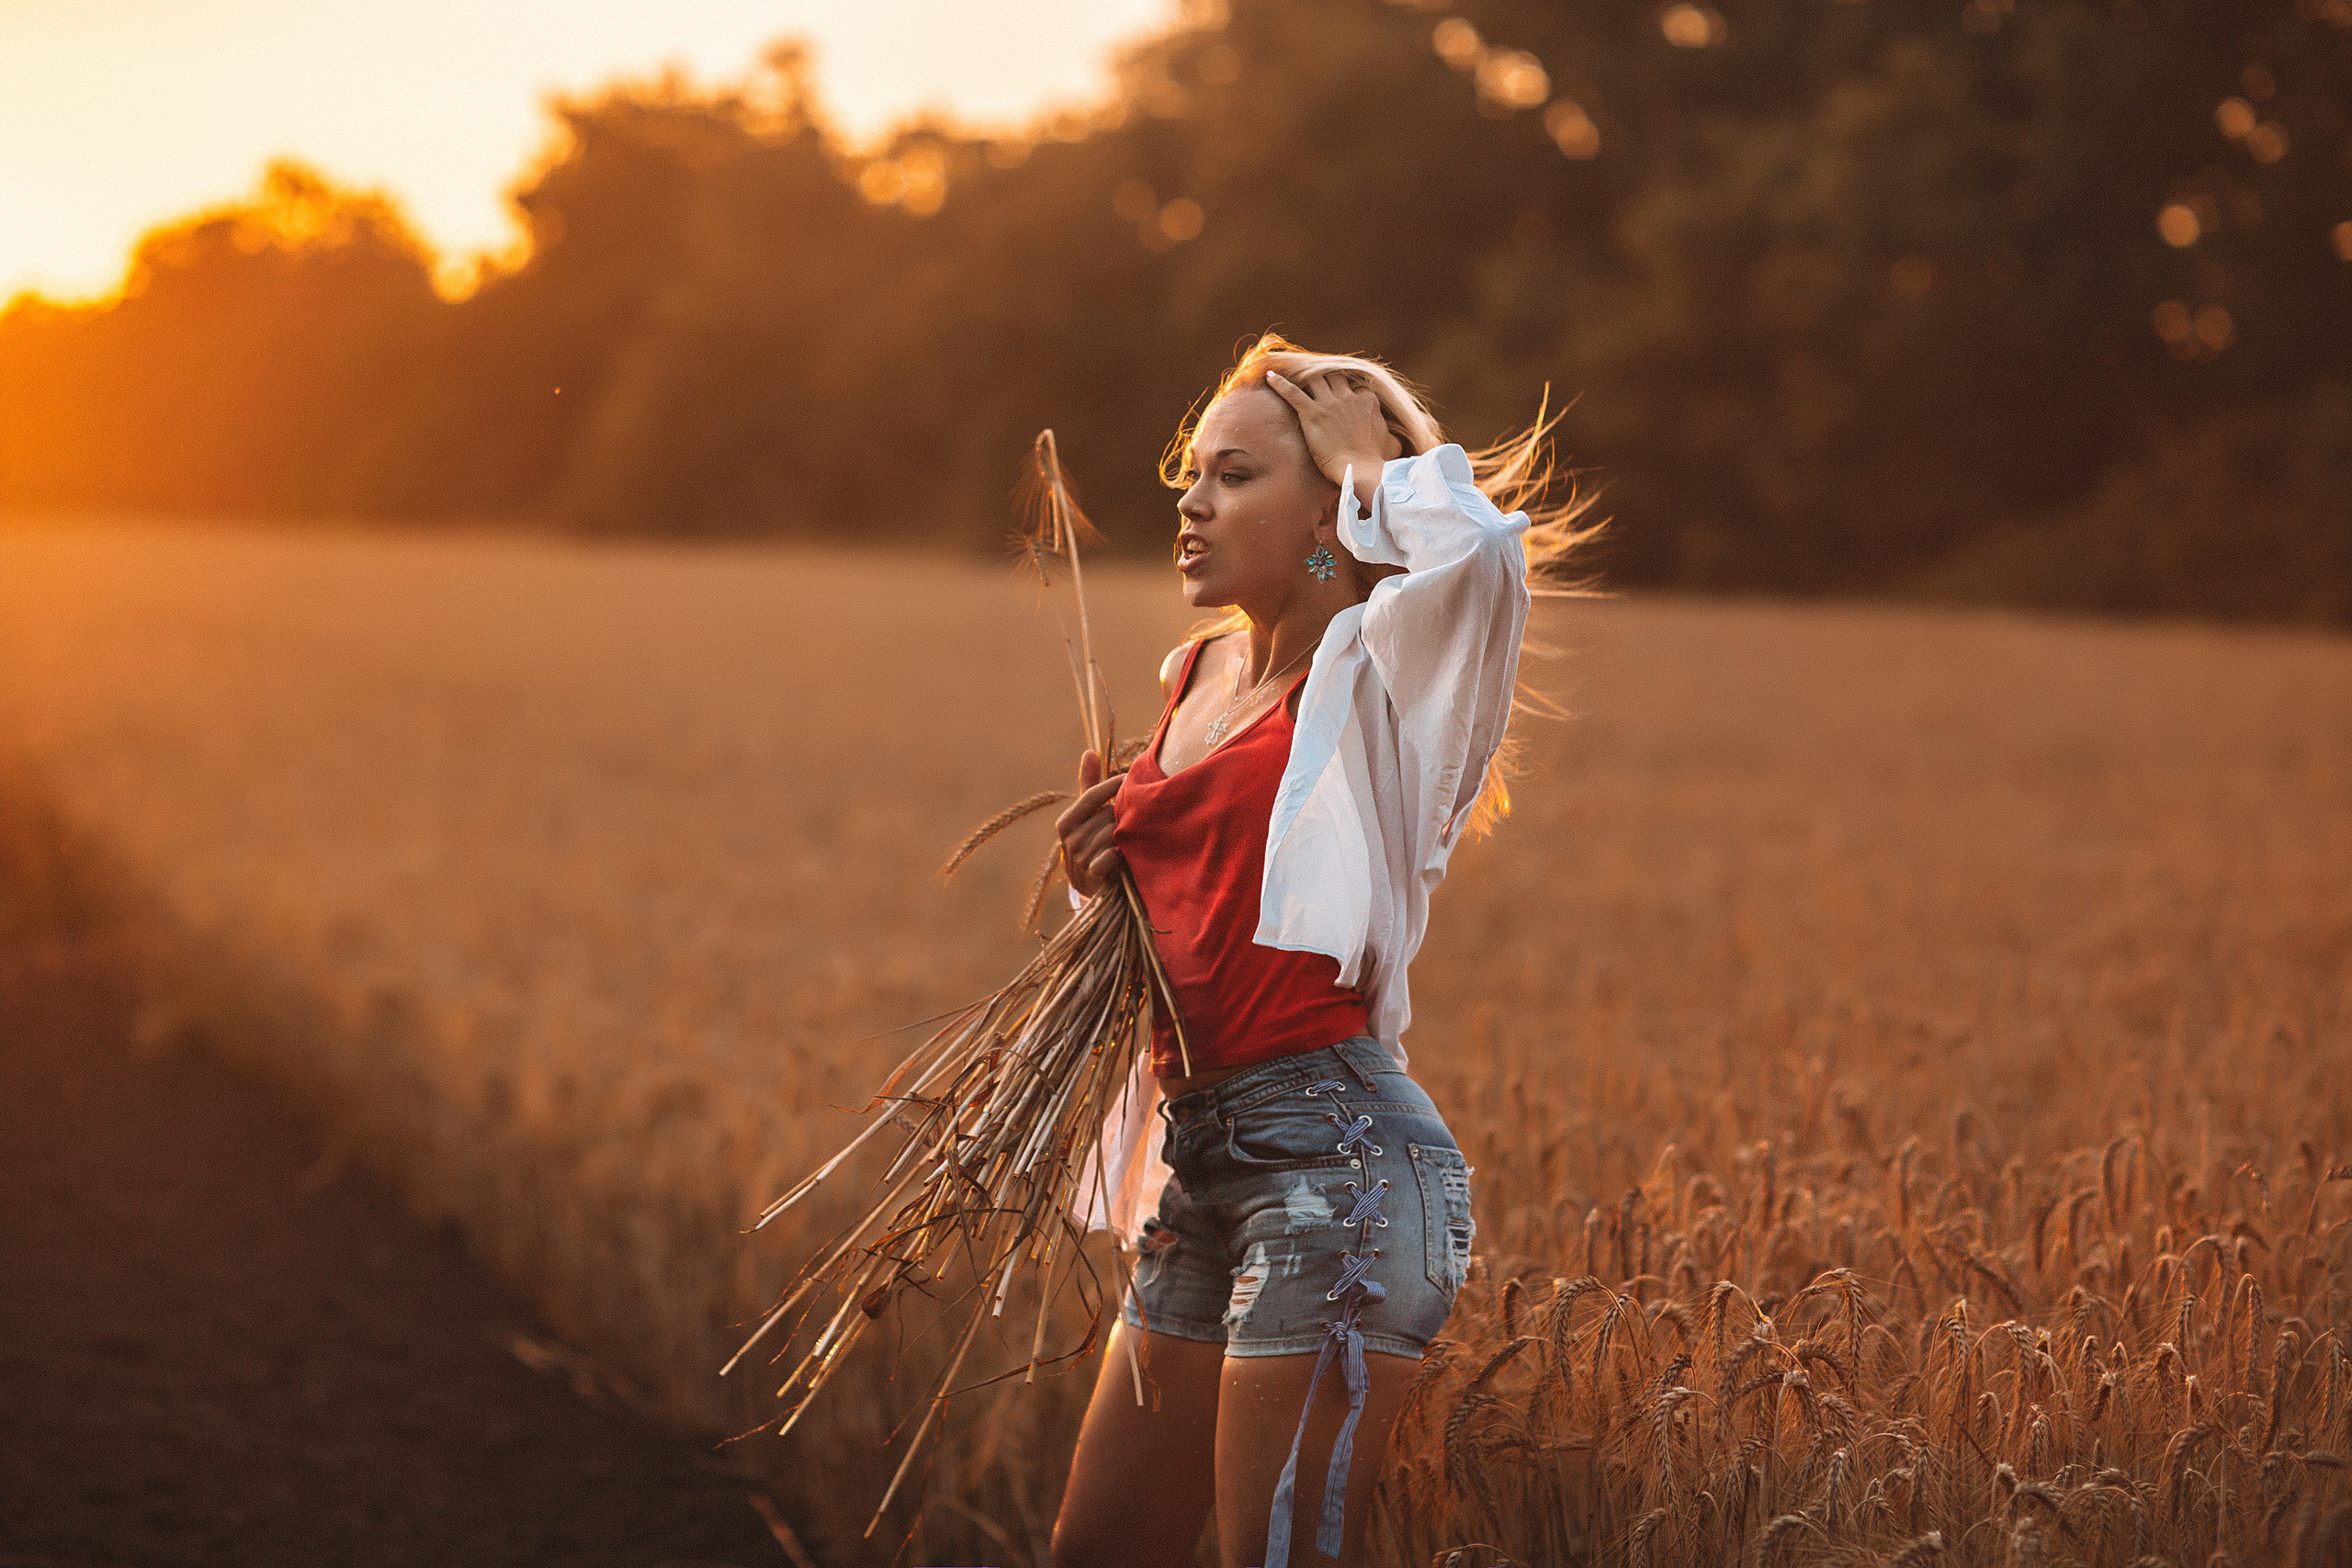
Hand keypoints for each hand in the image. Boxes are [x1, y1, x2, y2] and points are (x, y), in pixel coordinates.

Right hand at [1053, 749, 1126, 898]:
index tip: (1130, 779)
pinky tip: (1123, 853)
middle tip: (1139, 811)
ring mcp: (1079, 858)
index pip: (1091, 796)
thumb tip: (1090, 751)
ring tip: (1135, 832)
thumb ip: (1089, 784)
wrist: (1088, 882)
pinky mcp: (1092, 875)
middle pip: (1105, 815)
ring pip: (1110, 835)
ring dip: (1124, 834)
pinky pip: (1108, 857)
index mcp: (1066, 822)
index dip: (1112, 786)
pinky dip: (1117, 854)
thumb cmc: (1091, 839)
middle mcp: (1070, 839)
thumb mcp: (1087, 813)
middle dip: (1122, 814)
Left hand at [1265, 369, 1402, 508]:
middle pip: (1332, 375)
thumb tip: (1397, 441)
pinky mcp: (1312, 413)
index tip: (1338, 394)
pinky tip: (1269, 376)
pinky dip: (1280, 383)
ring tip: (1291, 373)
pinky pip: (1292, 392)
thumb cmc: (1376, 461)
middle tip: (1311, 378)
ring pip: (1313, 378)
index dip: (1345, 389)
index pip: (1354, 385)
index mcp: (1367, 400)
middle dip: (1323, 375)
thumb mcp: (1392, 444)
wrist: (1361, 470)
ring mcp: (1329, 403)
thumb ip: (1391, 436)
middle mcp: (1348, 396)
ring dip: (1303, 376)